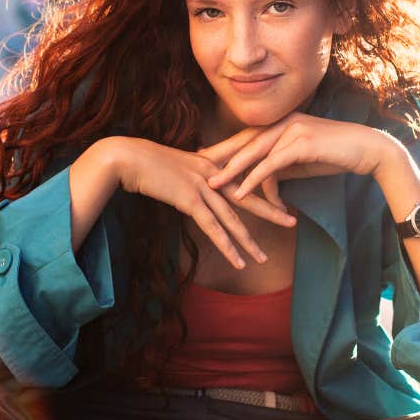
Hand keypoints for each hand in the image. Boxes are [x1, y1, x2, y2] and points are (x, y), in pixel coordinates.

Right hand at [111, 137, 293, 269]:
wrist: (126, 157)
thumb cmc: (144, 161)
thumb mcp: (173, 165)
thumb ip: (188, 175)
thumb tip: (194, 183)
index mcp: (210, 163)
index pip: (243, 174)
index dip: (262, 184)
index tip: (280, 195)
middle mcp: (212, 174)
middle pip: (247, 196)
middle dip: (271, 211)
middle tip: (292, 222)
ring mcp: (202, 186)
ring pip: (232, 218)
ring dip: (249, 241)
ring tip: (263, 259)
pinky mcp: (190, 199)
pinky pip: (213, 228)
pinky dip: (227, 246)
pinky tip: (238, 261)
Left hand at [203, 113, 393, 200]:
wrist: (367, 150)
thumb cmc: (336, 155)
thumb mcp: (301, 161)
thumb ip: (280, 166)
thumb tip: (262, 181)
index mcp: (282, 123)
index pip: (247, 136)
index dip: (225, 147)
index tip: (203, 158)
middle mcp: (284, 122)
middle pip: (243, 141)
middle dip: (219, 156)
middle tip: (196, 168)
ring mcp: (292, 130)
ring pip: (254, 152)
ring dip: (231, 170)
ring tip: (213, 185)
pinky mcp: (301, 143)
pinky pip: (271, 164)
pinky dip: (254, 180)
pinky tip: (241, 194)